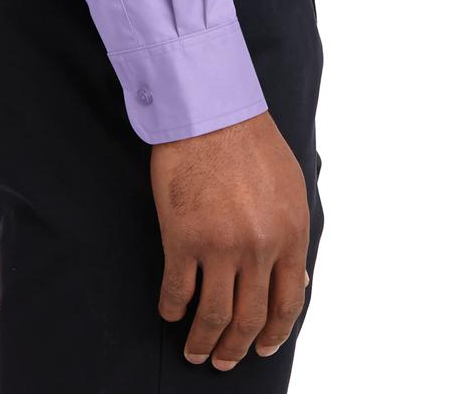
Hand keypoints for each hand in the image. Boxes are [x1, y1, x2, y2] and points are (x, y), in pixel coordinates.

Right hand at [151, 109, 309, 370]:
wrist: (209, 109)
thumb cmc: (250, 140)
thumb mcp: (290, 186)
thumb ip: (293, 234)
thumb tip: (298, 279)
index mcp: (291, 233)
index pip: (289, 302)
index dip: (275, 332)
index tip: (262, 347)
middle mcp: (259, 247)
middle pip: (250, 317)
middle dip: (237, 348)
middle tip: (224, 360)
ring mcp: (220, 245)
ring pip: (214, 315)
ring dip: (203, 341)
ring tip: (195, 351)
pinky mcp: (182, 238)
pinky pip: (177, 291)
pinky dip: (173, 309)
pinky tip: (171, 313)